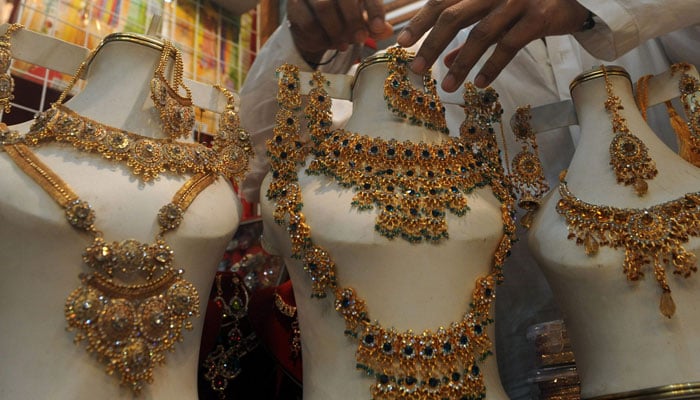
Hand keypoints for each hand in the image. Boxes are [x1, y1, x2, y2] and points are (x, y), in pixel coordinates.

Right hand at [287, 0, 393, 65]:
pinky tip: (327, 44)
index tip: (379, 28)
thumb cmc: (342, 20)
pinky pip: (308, 23)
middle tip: (360, 39)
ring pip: (323, 7)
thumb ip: (375, 26)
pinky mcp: (293, 5)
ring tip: (344, 45)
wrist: (312, 25)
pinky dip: (321, 38)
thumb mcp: (362, 23)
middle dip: (354, 21)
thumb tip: (387, 31)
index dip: (374, 10)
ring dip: (337, 31)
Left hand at [396, 0, 589, 90]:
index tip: (401, 42)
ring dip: (460, 64)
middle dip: (430, 44)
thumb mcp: (497, 15)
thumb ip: (469, 34)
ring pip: (480, 34)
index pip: (442, 1)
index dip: (420, 21)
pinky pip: (509, 44)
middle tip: (415, 69)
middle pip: (453, 16)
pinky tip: (479, 84)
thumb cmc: (530, 5)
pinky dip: (491, 66)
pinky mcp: (539, 16)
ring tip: (447, 87)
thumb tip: (444, 62)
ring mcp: (517, 0)